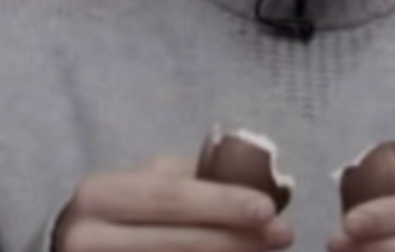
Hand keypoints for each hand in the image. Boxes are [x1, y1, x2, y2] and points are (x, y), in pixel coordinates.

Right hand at [52, 153, 293, 251]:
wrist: (80, 244)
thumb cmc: (128, 209)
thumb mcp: (153, 182)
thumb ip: (199, 179)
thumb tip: (268, 184)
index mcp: (101, 193)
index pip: (172, 197)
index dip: (223, 204)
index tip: (269, 209)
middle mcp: (84, 238)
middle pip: (176, 243)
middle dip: (236, 239)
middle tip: (284, 234)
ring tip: (267, 250)